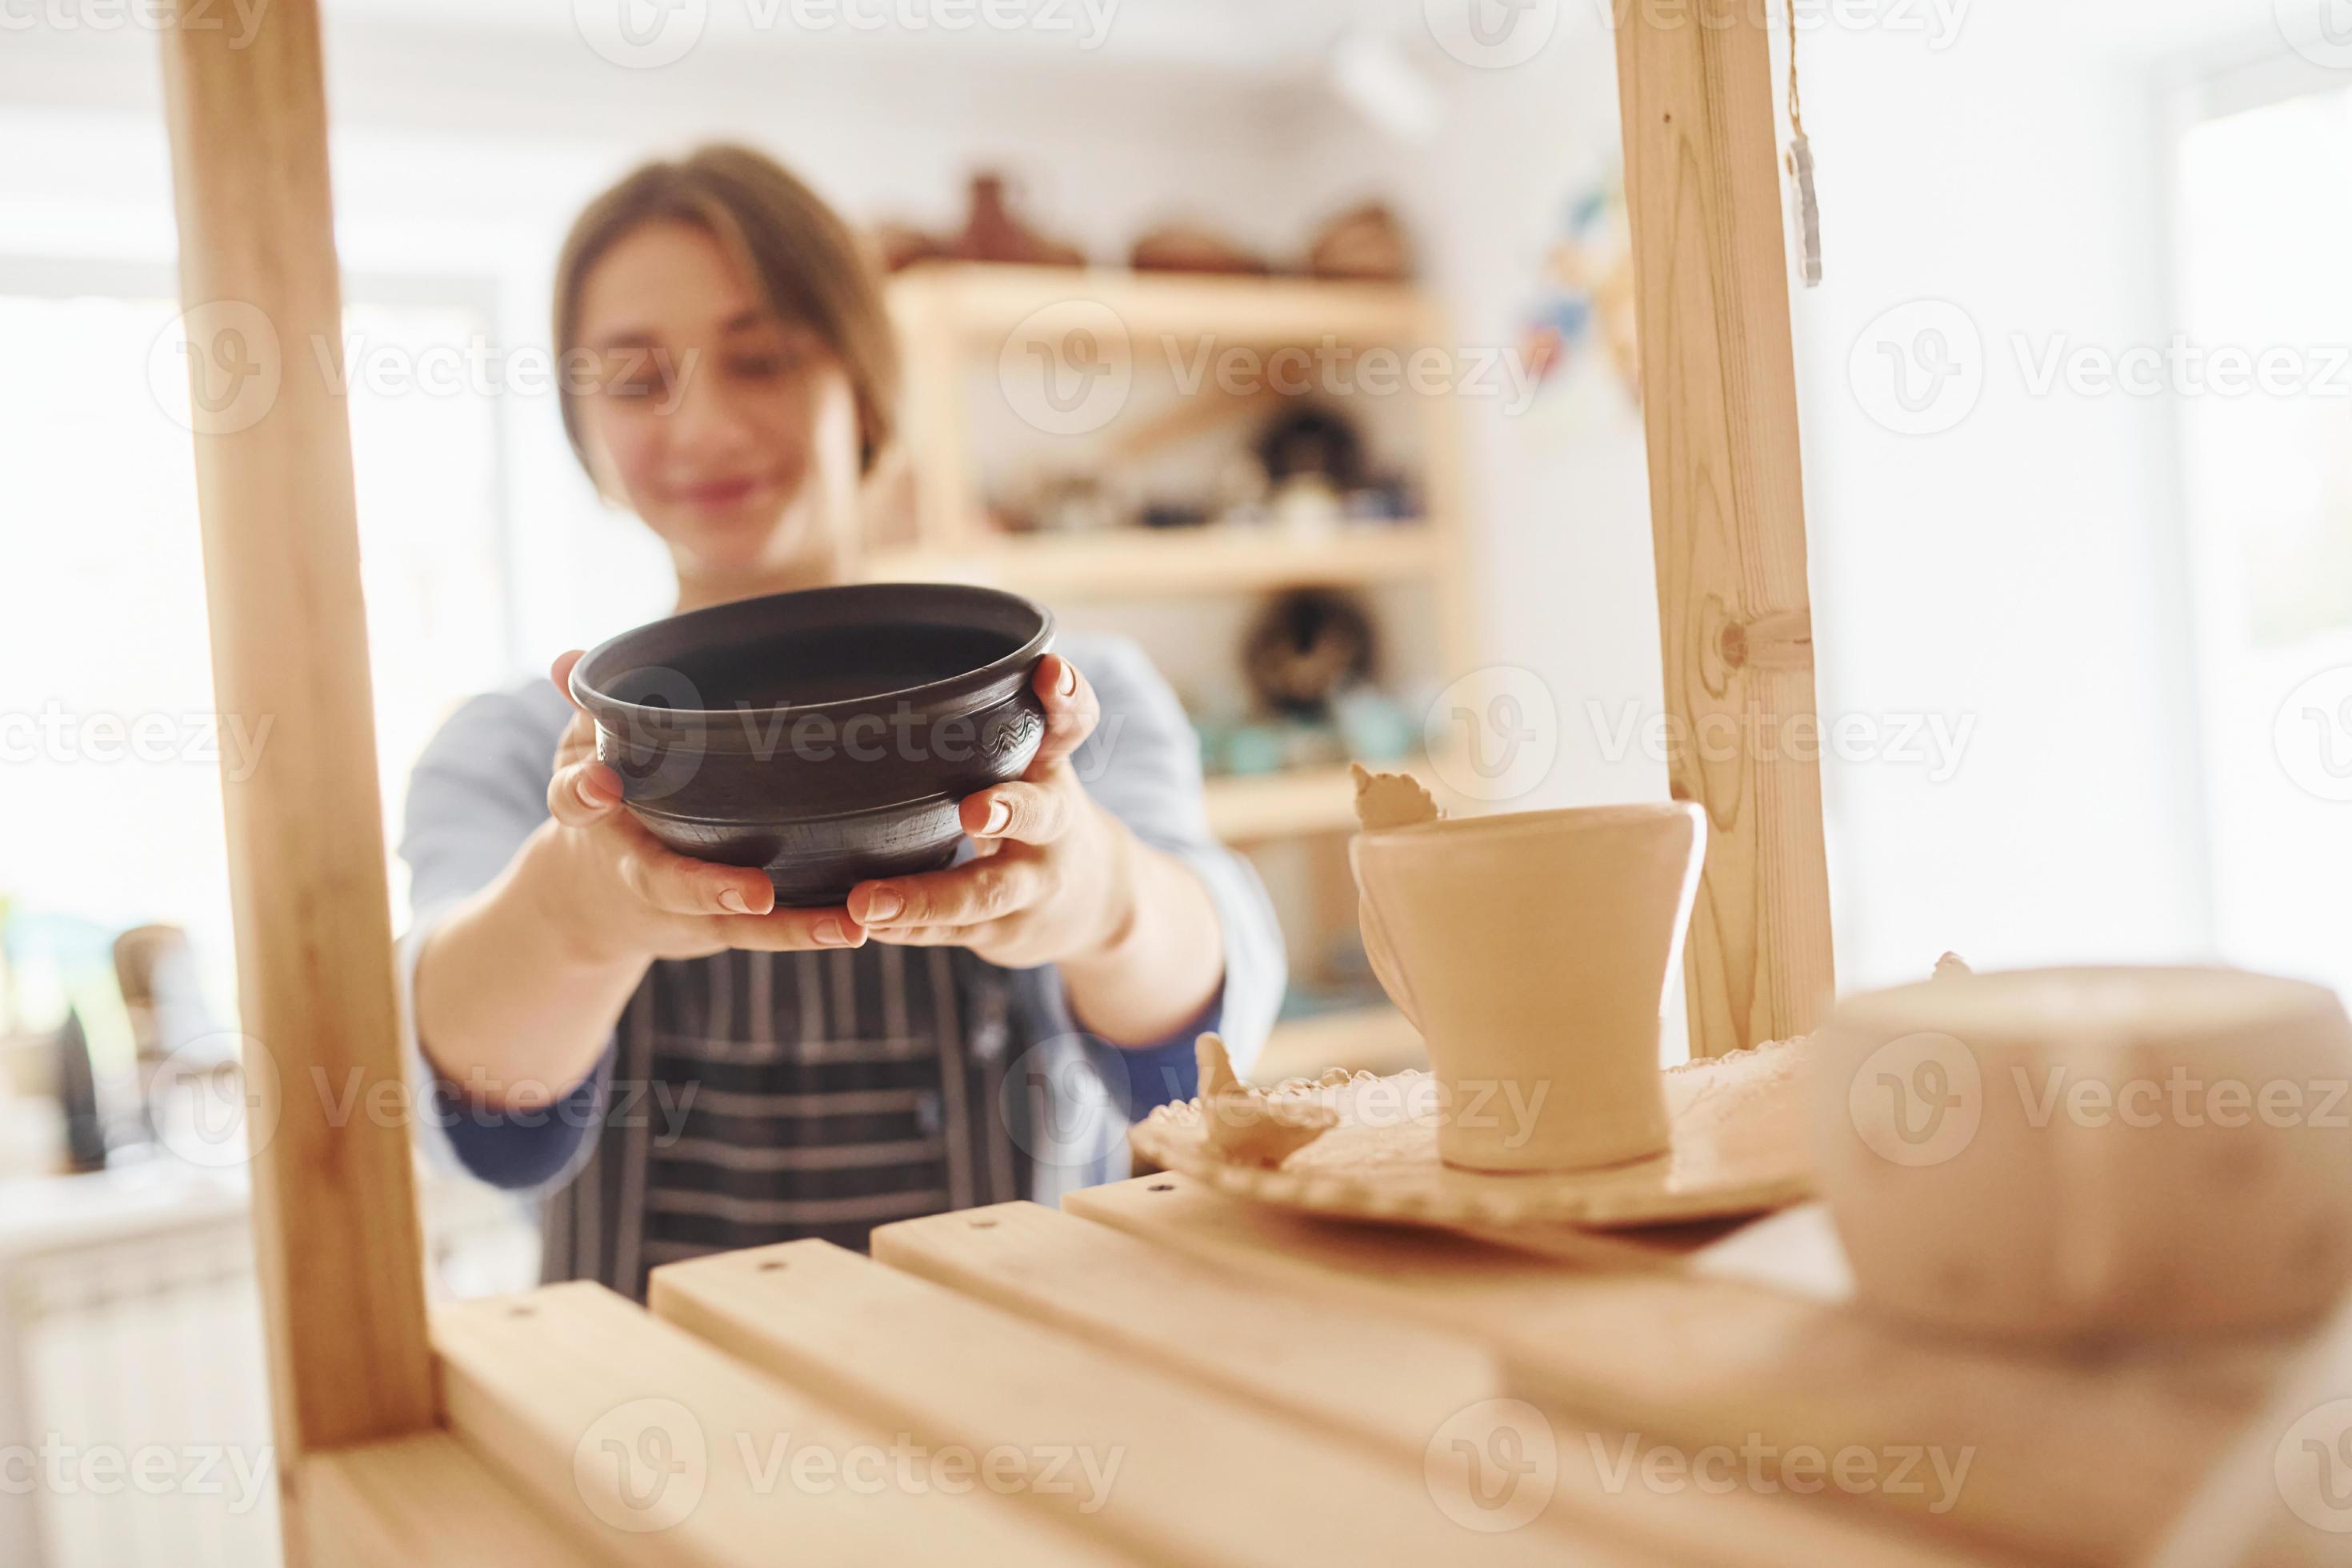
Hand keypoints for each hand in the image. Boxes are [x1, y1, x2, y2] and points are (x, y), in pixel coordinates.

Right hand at [537, 651, 865, 963]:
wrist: (593, 902)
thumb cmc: (608, 801)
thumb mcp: (583, 753)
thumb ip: (585, 709)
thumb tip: (565, 659)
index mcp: (598, 818)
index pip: (578, 802)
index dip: (584, 790)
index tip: (598, 782)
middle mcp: (640, 870)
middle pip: (667, 884)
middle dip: (708, 887)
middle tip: (756, 891)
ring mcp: (684, 907)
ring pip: (734, 923)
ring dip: (790, 928)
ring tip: (845, 926)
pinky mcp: (721, 924)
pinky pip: (765, 933)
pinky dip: (808, 930)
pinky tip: (856, 928)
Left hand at [845, 654, 1133, 970]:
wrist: (1097, 904)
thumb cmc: (1036, 810)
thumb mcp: (1035, 760)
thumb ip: (993, 719)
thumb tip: (882, 659)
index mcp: (1053, 768)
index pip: (1073, 724)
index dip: (1065, 697)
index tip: (1049, 670)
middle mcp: (1052, 826)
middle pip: (1040, 814)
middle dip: (1009, 810)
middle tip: (974, 810)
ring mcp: (1032, 886)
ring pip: (985, 893)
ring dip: (926, 896)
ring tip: (869, 901)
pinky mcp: (1003, 932)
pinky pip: (952, 933)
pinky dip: (909, 929)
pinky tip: (865, 926)